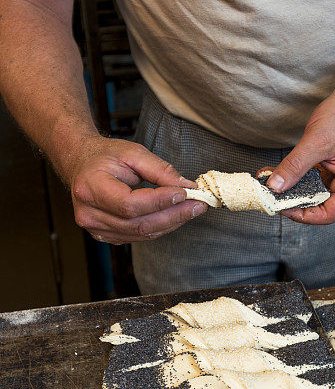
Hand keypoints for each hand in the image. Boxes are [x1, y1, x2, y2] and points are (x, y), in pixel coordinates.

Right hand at [67, 135, 206, 243]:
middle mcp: (89, 214)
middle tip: (198, 205)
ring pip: (141, 233)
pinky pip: (138, 236)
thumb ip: (160, 170)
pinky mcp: (106, 236)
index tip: (185, 192)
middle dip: (173, 215)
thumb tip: (186, 186)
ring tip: (191, 209)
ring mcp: (96, 228)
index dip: (160, 201)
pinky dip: (159, 227)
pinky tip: (174, 216)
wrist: (82, 165)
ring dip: (171, 223)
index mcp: (90, 188)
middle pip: (139, 224)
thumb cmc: (105, 157)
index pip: (130, 204)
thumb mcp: (132, 153)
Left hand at [265, 88, 334, 223]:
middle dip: (294, 202)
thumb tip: (275, 186)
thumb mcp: (316, 142)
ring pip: (315, 197)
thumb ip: (295, 167)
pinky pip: (313, 185)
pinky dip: (296, 182)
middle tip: (271, 196)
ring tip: (270, 184)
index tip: (281, 207)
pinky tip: (278, 176)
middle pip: (321, 208)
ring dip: (292, 192)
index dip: (303, 214)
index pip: (329, 214)